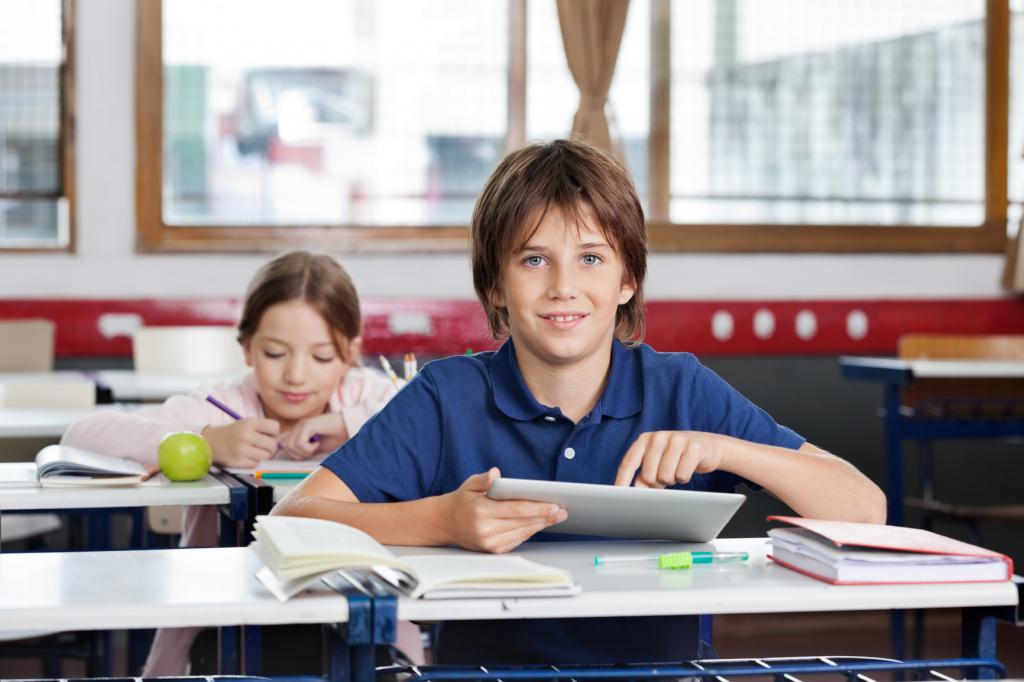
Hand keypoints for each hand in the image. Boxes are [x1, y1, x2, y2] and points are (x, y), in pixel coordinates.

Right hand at [202, 418, 279, 468]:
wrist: (210, 443)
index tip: (268, 434)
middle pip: (272, 444)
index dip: (274, 432)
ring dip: (262, 454)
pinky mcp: (238, 461)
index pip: (274, 427)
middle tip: (261, 445)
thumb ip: (263, 428)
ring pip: (266, 455)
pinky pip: (256, 463)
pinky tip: (245, 456)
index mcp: (249, 423)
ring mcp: (242, 449)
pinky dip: (253, 461)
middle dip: (270, 446)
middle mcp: (246, 435)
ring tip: (252, 450)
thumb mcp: (246, 424)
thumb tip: (280, 439)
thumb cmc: (232, 433)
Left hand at [279, 413, 347, 459]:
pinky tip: (318, 443)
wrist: (347, 427)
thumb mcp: (315, 447)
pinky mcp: (307, 425)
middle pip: (285, 446)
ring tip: (316, 447)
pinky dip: (309, 448)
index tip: (306, 454)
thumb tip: (292, 456)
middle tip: (312, 452)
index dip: (293, 454)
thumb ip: (303, 449)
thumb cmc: (334, 437)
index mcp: (299, 431)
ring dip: (304, 452)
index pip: (283, 444)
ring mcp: (302, 424)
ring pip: (291, 446)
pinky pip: (300, 443)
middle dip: (298, 454)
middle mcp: (298, 426)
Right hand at [439, 468, 566, 552]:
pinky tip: (539, 524)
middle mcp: (485, 530)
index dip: (538, 508)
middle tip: (563, 511)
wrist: (445, 523)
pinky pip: (517, 540)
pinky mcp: (493, 550)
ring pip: (522, 533)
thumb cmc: (462, 501)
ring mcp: (489, 543)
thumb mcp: (469, 485)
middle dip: (545, 516)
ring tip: (556, 517)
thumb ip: (483, 480)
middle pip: (523, 522)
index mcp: (481, 511)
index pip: (516, 510)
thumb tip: (495, 474)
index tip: (554, 505)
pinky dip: (529, 532)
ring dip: (540, 525)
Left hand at [614, 431, 724, 487]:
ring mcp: (677, 440)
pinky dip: (684, 478)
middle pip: (648, 476)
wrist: (709, 446)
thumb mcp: (657, 464)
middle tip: (665, 477)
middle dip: (656, 483)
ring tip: (677, 470)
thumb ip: (643, 476)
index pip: (629, 462)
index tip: (617, 494)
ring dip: (672, 480)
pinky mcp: (694, 447)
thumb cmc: (677, 457)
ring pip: (665, 477)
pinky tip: (688, 468)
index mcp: (645, 439)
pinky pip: (682, 475)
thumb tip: (635, 491)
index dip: (622, 480)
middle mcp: (659, 437)